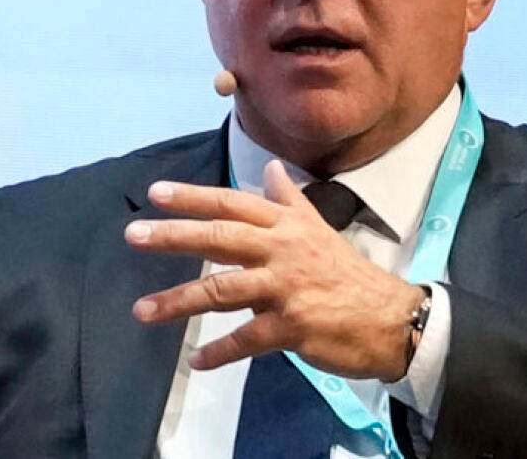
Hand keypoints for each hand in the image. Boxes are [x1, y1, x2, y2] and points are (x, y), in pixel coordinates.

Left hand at [126, 160, 426, 381]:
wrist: (392, 318)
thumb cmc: (349, 275)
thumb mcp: (320, 229)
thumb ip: (290, 201)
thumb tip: (272, 168)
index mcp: (287, 225)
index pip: (233, 203)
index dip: (193, 196)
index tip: (156, 192)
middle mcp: (283, 250)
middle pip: (220, 237)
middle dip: (174, 235)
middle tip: (134, 235)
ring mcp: (287, 288)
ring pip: (222, 290)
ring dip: (178, 301)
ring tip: (143, 310)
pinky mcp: (292, 326)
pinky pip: (246, 340)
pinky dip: (219, 352)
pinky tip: (197, 359)